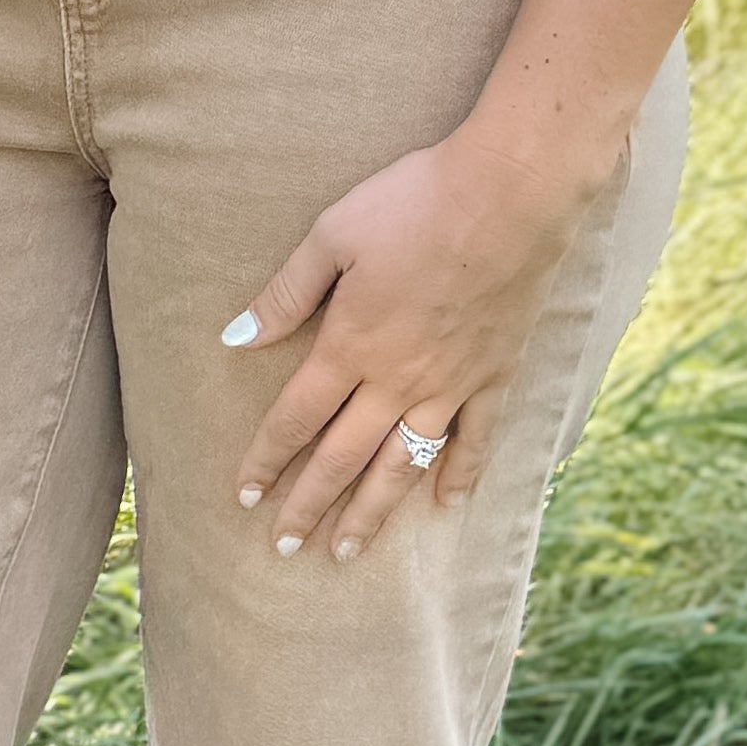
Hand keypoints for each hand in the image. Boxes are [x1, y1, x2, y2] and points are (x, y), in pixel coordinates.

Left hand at [224, 128, 594, 562]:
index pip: (295, 419)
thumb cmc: (415, 202)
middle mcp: (396, 379)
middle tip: (284, 548)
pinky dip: (459, 474)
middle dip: (309, 506)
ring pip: (402, 465)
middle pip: (342, 458)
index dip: (266, 460)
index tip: (244, 497)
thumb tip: (236, 337)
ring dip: (372, 512)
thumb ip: (286, 293)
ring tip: (347, 552)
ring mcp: (450, 384)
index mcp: (349, 345)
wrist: (510, 193)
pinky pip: (475, 439)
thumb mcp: (334, 234)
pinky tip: (445, 504)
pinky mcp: (495, 374)